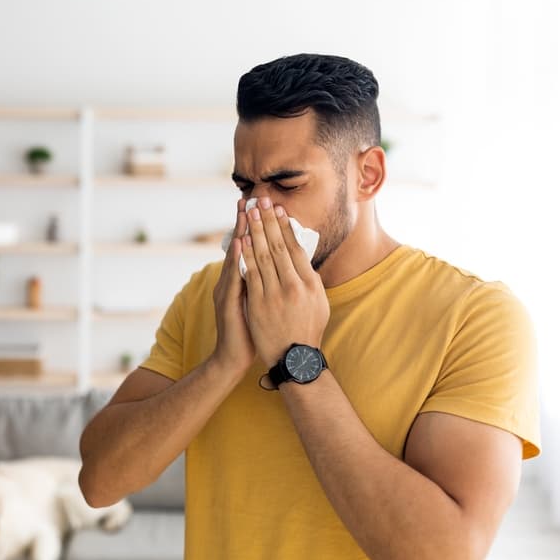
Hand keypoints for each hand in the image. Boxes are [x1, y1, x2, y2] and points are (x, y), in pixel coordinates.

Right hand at [208, 198, 255, 377]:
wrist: (234, 358)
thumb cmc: (250, 332)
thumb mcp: (257, 302)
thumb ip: (260, 284)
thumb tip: (274, 267)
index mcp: (238, 281)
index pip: (246, 249)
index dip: (251, 228)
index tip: (257, 207)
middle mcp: (229, 282)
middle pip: (238, 247)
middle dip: (244, 222)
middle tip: (248, 199)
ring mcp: (226, 291)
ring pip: (234, 257)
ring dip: (239, 234)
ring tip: (244, 214)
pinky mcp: (226, 302)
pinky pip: (233, 277)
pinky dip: (237, 259)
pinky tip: (241, 245)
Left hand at [241, 197, 329, 368]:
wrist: (294, 359)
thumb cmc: (307, 330)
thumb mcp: (318, 304)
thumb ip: (310, 281)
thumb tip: (304, 260)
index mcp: (311, 284)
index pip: (296, 248)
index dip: (285, 227)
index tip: (278, 209)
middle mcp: (295, 286)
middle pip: (278, 246)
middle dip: (267, 221)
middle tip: (260, 200)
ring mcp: (276, 295)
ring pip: (263, 256)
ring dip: (255, 231)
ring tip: (249, 212)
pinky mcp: (258, 304)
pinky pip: (251, 274)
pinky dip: (246, 255)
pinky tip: (242, 241)